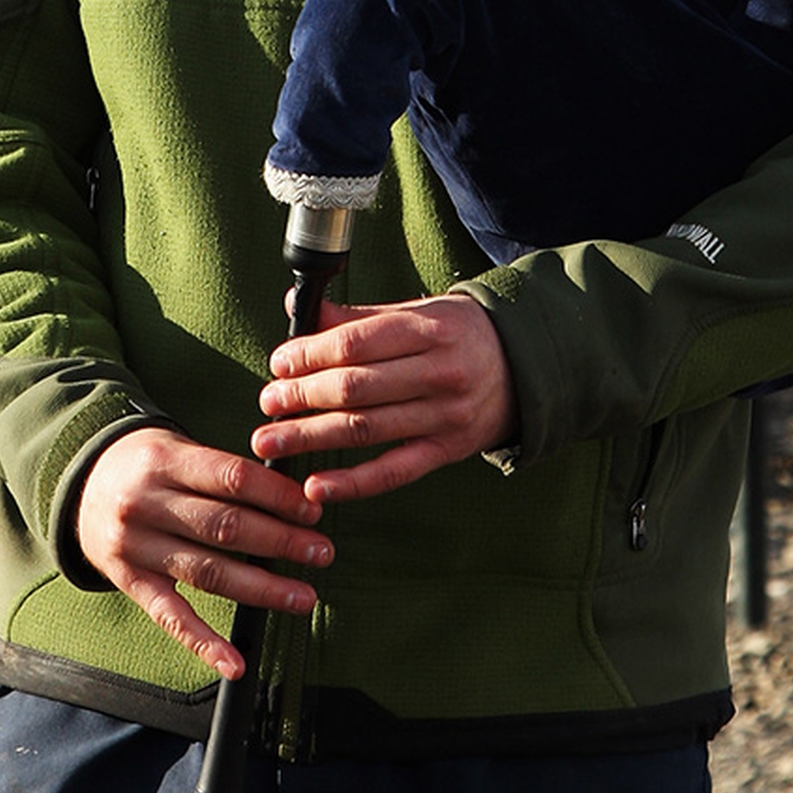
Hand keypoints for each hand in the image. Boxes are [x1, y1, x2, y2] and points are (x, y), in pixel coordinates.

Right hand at [72, 425, 332, 678]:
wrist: (81, 483)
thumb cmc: (147, 464)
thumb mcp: (177, 448)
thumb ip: (224, 470)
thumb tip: (293, 496)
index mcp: (166, 461)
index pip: (231, 477)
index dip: (277, 495)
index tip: (313, 510)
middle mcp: (147, 504)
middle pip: (224, 527)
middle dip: (281, 542)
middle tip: (321, 553)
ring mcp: (135, 547)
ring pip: (207, 573)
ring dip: (261, 588)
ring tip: (302, 597)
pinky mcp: (129, 583)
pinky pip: (170, 617)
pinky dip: (205, 643)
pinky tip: (235, 662)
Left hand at [252, 294, 516, 508]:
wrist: (524, 366)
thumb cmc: (457, 335)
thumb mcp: (416, 313)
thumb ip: (358, 318)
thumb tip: (298, 306)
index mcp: (429, 329)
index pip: (358, 343)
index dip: (312, 354)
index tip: (279, 363)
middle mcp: (440, 372)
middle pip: (357, 388)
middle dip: (303, 396)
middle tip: (267, 402)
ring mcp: (446, 416)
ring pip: (367, 430)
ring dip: (311, 437)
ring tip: (271, 441)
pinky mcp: (447, 452)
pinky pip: (393, 472)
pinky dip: (352, 484)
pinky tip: (316, 486)